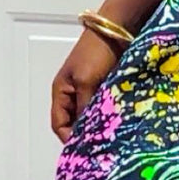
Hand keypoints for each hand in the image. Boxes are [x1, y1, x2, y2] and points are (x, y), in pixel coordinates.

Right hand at [51, 28, 124, 143]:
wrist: (117, 30)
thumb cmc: (96, 52)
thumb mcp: (86, 82)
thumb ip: (84, 108)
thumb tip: (85, 133)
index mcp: (61, 91)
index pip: (59, 124)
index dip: (69, 138)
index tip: (84, 149)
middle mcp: (74, 93)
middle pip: (75, 122)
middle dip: (85, 134)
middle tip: (100, 147)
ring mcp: (91, 90)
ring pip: (91, 116)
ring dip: (100, 125)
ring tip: (111, 138)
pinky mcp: (107, 87)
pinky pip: (106, 107)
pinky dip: (110, 115)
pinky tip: (120, 124)